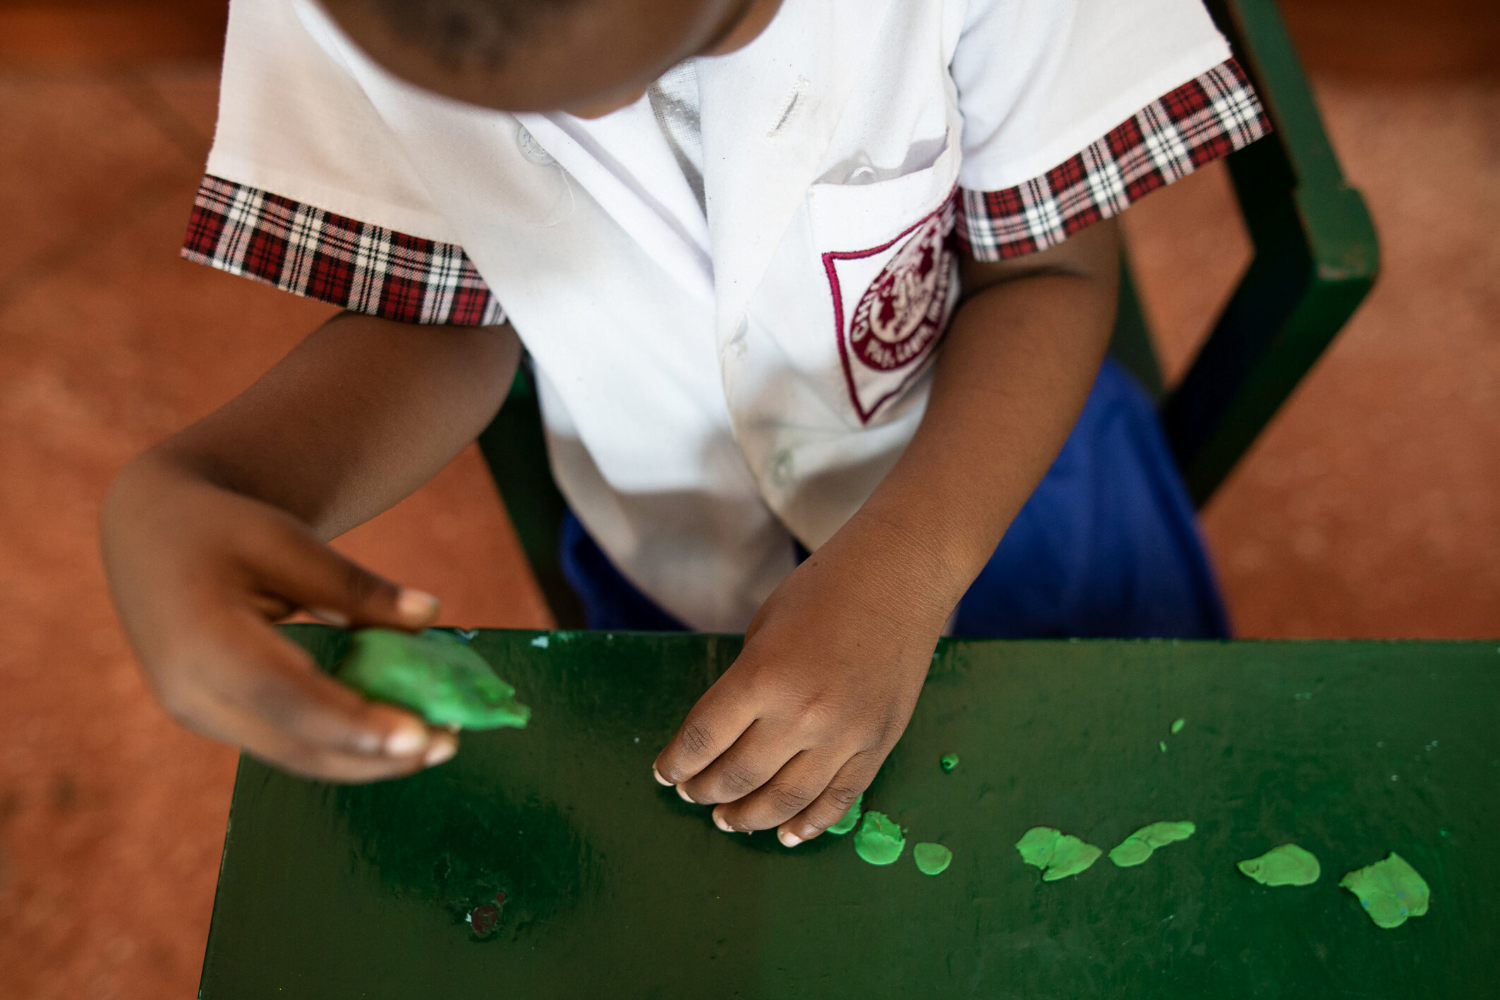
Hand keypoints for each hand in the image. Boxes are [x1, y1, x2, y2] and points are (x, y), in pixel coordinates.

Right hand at [101, 453, 458, 781]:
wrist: (151, 535)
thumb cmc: (223, 528)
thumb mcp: (287, 540)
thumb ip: (354, 586)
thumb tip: (429, 616)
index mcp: (200, 636)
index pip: (284, 695)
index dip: (352, 722)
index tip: (418, 734)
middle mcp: (191, 691)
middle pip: (293, 742)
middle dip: (373, 755)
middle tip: (446, 744)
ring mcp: (200, 714)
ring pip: (293, 757)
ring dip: (367, 760)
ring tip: (437, 744)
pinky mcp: (217, 720)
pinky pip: (286, 745)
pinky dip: (343, 746)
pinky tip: (396, 736)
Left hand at [651, 530, 950, 844]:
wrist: (900, 576)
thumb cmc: (824, 589)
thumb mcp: (763, 629)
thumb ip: (744, 686)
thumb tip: (724, 737)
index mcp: (762, 677)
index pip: (703, 741)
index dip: (676, 765)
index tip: (665, 774)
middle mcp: (802, 714)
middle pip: (739, 777)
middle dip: (706, 791)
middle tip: (693, 795)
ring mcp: (845, 735)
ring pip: (786, 801)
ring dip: (751, 817)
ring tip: (729, 820)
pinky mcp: (879, 745)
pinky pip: (840, 800)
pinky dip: (810, 824)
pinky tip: (787, 833)